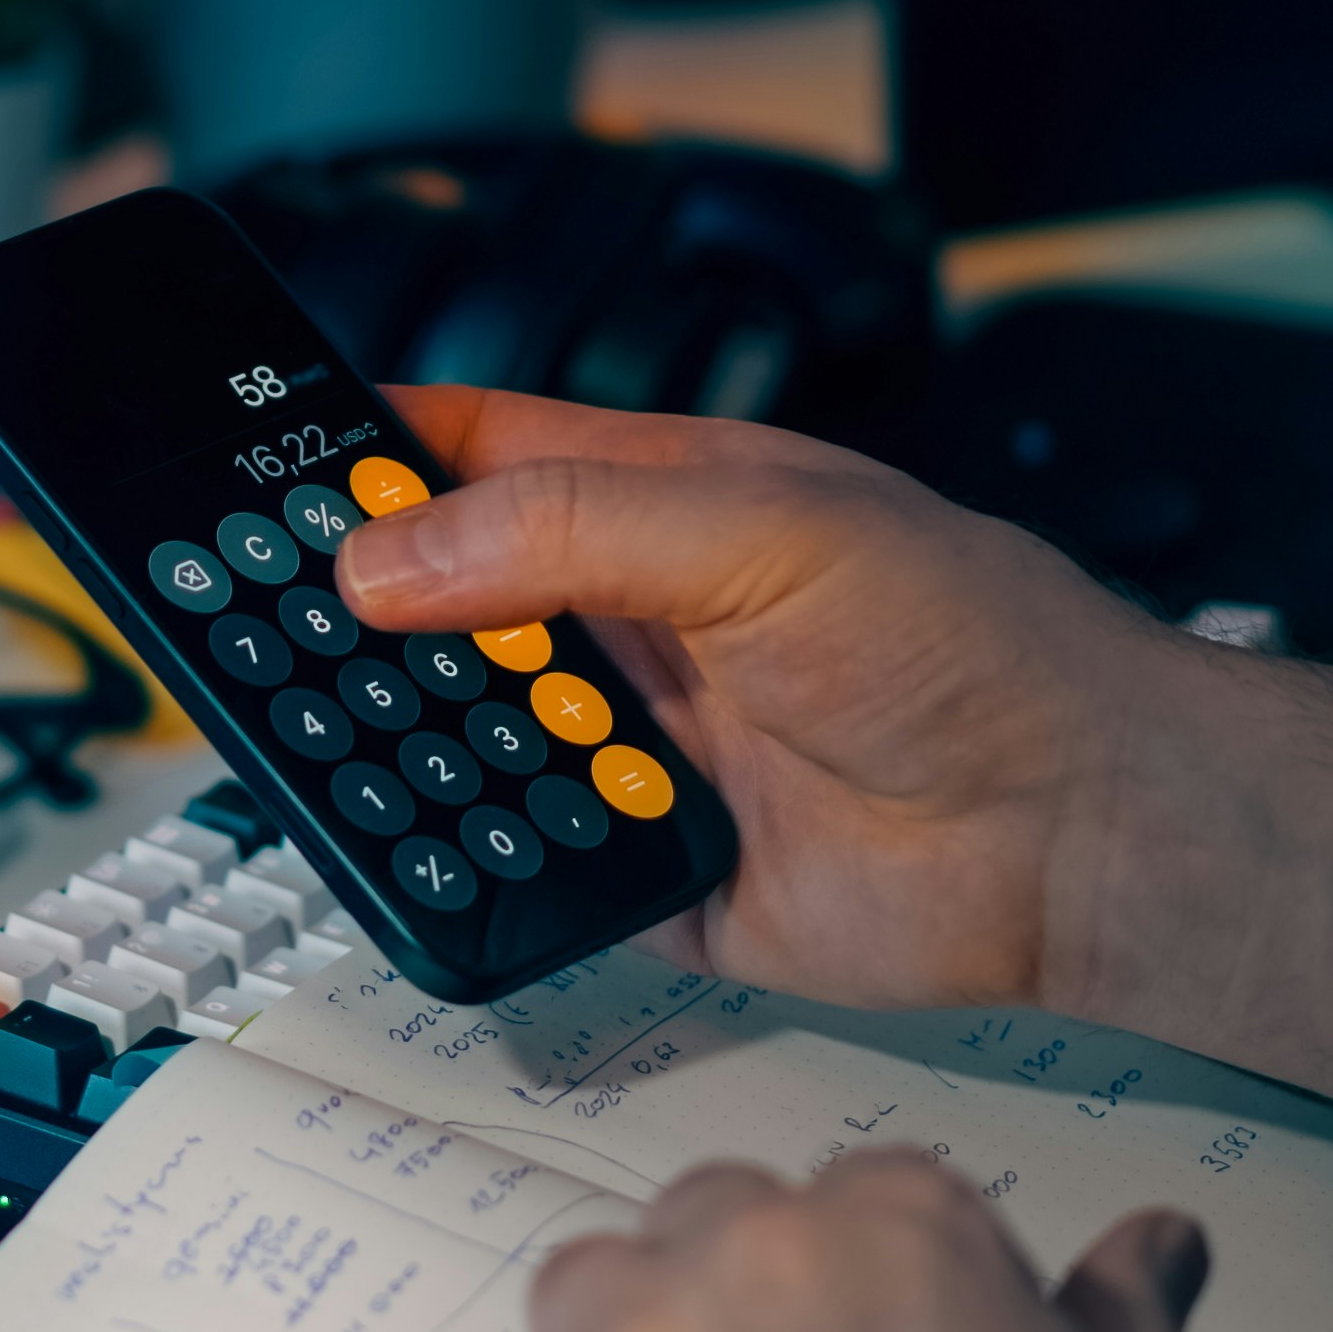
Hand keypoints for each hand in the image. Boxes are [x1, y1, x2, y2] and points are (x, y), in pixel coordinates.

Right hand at [337, 386, 1332, 1109]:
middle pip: (443, 610)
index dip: (361, 457)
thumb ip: (567, 533)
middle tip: (251, 628)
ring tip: (335, 738)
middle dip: (354, 620)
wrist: (1085, 832)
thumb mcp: (760, 533)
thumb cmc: (975, 642)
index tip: (246, 469)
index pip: (470, 457)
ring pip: (468, 744)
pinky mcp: (652, 874)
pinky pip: (525, 873)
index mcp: (656, 505)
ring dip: (411, 746)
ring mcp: (640, 749)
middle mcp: (635, 623)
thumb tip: (388, 555)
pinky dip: (479, 865)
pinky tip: (446, 846)